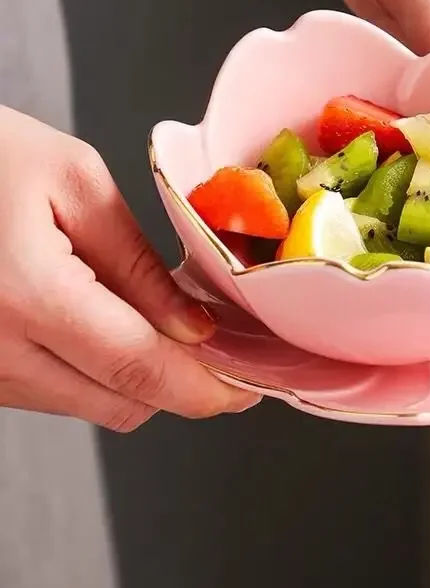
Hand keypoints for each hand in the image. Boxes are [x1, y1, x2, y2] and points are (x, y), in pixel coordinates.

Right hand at [0, 107, 259, 430]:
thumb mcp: (73, 181)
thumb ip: (135, 261)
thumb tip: (193, 327)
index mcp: (25, 293)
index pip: (138, 368)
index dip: (204, 387)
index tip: (247, 387)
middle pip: (121, 402)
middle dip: (183, 385)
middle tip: (222, 350)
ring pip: (91, 405)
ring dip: (141, 378)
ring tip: (166, 326)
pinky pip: (56, 392)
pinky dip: (98, 372)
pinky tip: (113, 327)